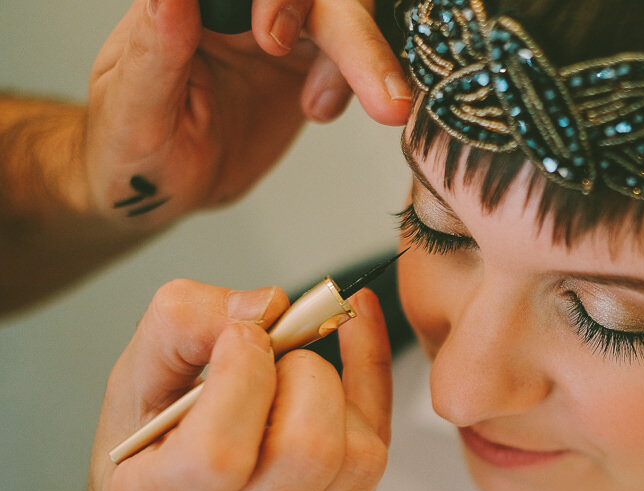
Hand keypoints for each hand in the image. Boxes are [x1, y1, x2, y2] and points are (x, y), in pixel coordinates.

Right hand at [81, 279, 392, 490]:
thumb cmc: (141, 469)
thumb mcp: (131, 388)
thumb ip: (182, 326)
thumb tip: (268, 305)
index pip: (220, 452)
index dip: (243, 374)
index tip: (240, 338)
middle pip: (309, 450)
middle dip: (304, 374)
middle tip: (274, 359)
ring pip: (361, 457)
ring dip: (339, 395)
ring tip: (294, 384)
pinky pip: (380, 460)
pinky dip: (370, 398)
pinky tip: (348, 360)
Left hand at [83, 0, 411, 225]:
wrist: (162, 187)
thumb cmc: (130, 150)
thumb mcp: (134, 109)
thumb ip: (157, 49)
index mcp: (190, 3)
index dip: (277, 0)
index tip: (273, 39)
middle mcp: (237, 7)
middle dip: (350, 34)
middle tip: (377, 92)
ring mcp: (280, 31)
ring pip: (342, 19)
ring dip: (367, 59)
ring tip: (380, 109)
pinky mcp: (309, 62)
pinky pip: (354, 57)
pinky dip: (365, 82)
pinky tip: (323, 111)